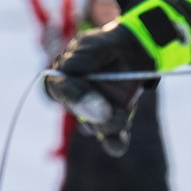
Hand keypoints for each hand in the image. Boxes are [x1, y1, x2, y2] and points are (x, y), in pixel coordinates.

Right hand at [42, 22, 150, 146]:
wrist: (132, 50)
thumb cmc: (104, 47)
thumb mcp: (87, 48)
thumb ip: (76, 66)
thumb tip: (79, 99)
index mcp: (61, 80)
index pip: (59, 91)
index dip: (72, 94)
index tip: (85, 91)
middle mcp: (75, 101)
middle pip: (81, 113)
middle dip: (96, 110)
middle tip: (108, 107)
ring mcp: (94, 114)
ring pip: (98, 126)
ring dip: (112, 120)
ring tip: (122, 110)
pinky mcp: (113, 122)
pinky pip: (112, 140)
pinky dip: (115, 142)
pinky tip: (119, 141)